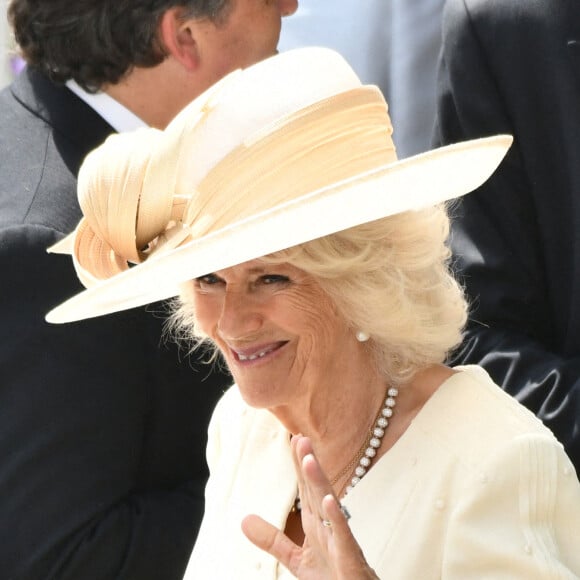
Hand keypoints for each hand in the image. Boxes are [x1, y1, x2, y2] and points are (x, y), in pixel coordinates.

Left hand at [242, 435, 378, 578]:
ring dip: (319, 482)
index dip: (299, 465)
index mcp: (315, 523)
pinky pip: (343, 535)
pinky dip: (336, 517)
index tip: (294, 439)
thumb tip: (243, 520)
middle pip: (316, 489)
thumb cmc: (332, 578)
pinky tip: (328, 500)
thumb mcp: (295, 559)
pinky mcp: (349, 557)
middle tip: (300, 438)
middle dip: (309, 464)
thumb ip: (272, 539)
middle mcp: (328, 526)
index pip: (305, 488)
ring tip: (309, 460)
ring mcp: (340, 539)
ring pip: (329, 505)